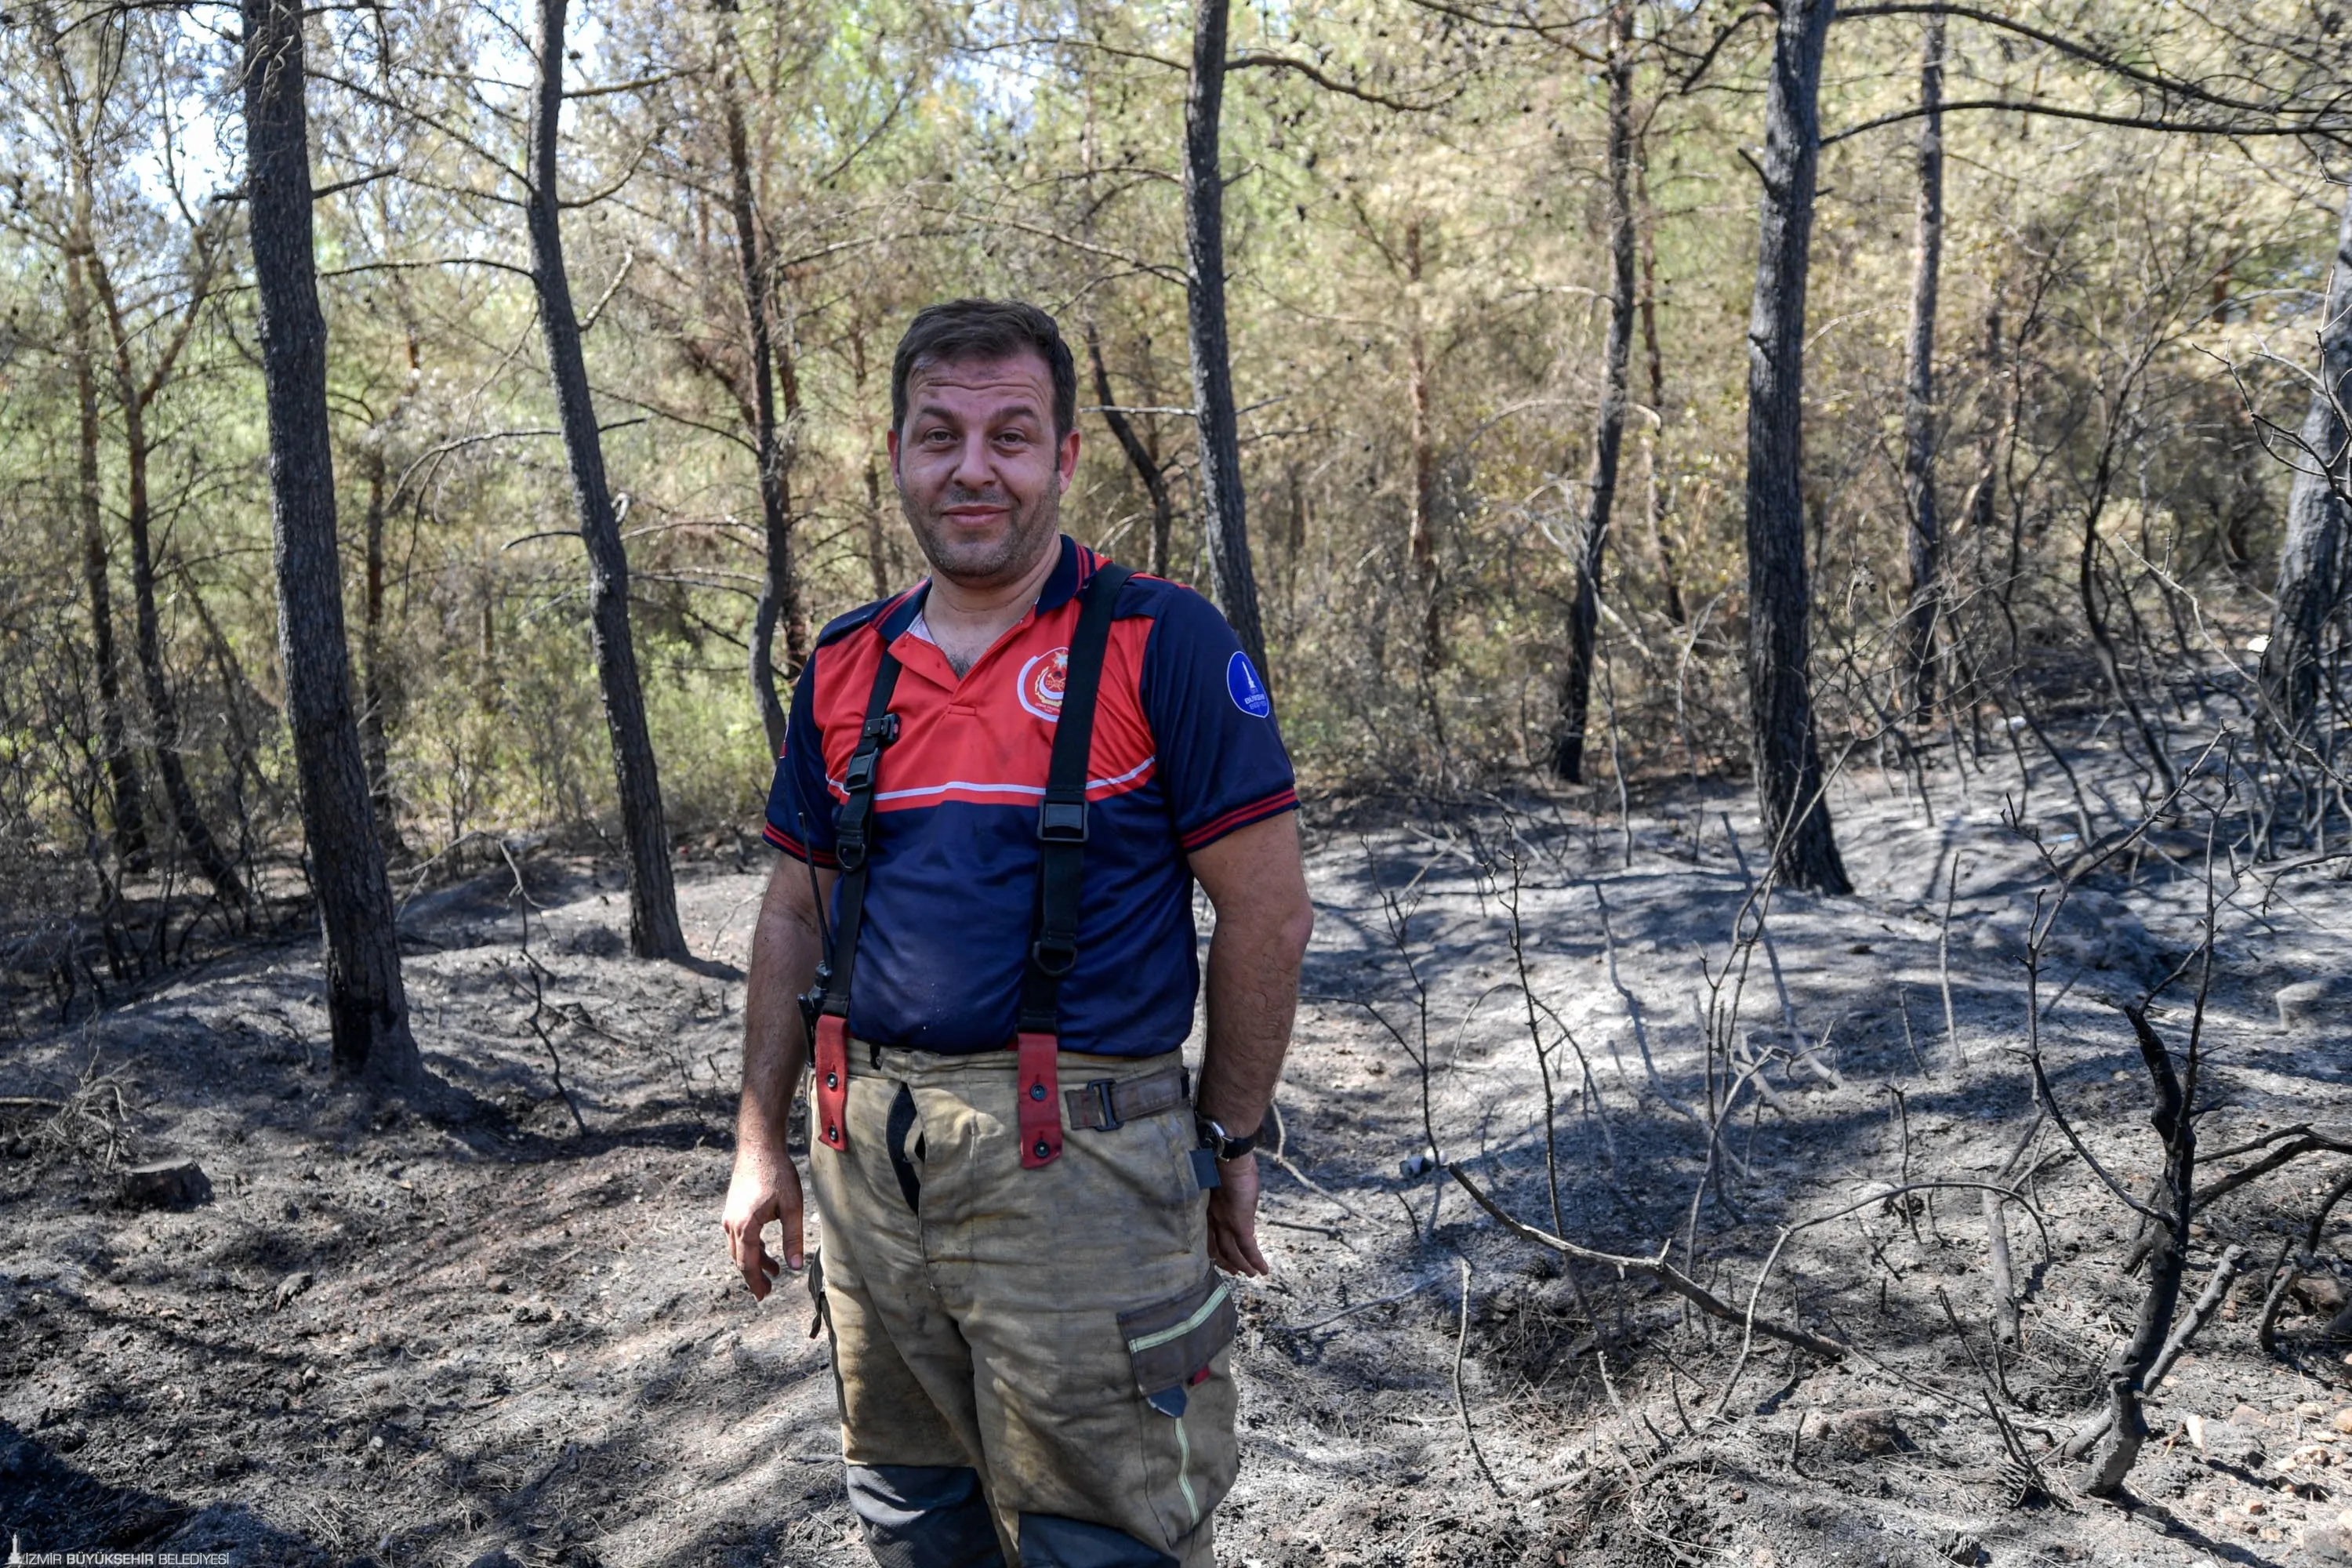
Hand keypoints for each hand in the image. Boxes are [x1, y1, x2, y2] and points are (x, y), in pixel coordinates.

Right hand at [721, 1140, 803, 1299]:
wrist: (759, 1146)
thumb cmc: (777, 1174)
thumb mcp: (791, 1208)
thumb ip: (793, 1238)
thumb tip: (796, 1267)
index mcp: (744, 1226)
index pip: (748, 1264)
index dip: (755, 1283)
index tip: (763, 1298)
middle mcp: (731, 1223)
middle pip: (740, 1259)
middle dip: (754, 1276)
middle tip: (767, 1292)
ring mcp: (729, 1216)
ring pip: (739, 1248)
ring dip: (755, 1261)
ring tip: (774, 1271)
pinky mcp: (732, 1209)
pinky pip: (738, 1236)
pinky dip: (751, 1247)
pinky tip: (765, 1250)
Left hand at [1206, 1151, 1268, 1276]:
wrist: (1230, 1158)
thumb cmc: (1227, 1164)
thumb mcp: (1225, 1183)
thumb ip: (1224, 1195)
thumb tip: (1229, 1195)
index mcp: (1209, 1209)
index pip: (1208, 1235)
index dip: (1214, 1248)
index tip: (1220, 1256)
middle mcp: (1214, 1219)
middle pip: (1216, 1248)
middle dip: (1225, 1262)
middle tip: (1234, 1271)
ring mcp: (1226, 1222)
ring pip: (1231, 1252)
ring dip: (1242, 1265)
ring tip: (1250, 1274)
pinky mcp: (1239, 1223)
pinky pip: (1247, 1247)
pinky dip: (1255, 1260)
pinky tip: (1262, 1270)